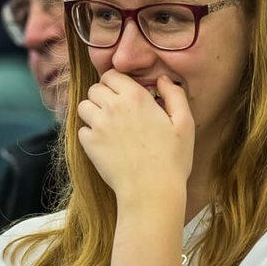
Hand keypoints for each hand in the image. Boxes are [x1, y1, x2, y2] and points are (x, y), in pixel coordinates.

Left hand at [76, 70, 193, 198]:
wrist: (151, 191)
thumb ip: (174, 95)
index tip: (124, 94)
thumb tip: (162, 79)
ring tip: (108, 125)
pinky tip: (105, 144)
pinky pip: (82, 130)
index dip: (116, 82)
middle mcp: (113, 107)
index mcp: (136, 97)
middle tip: (116, 110)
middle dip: (104, 95)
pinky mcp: (89, 144)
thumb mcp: (184, 124)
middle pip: (95, 88)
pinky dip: (90, 134)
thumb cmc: (172, 160)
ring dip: (93, 112)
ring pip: (84, 106)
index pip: (112, 74)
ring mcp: (98, 125)